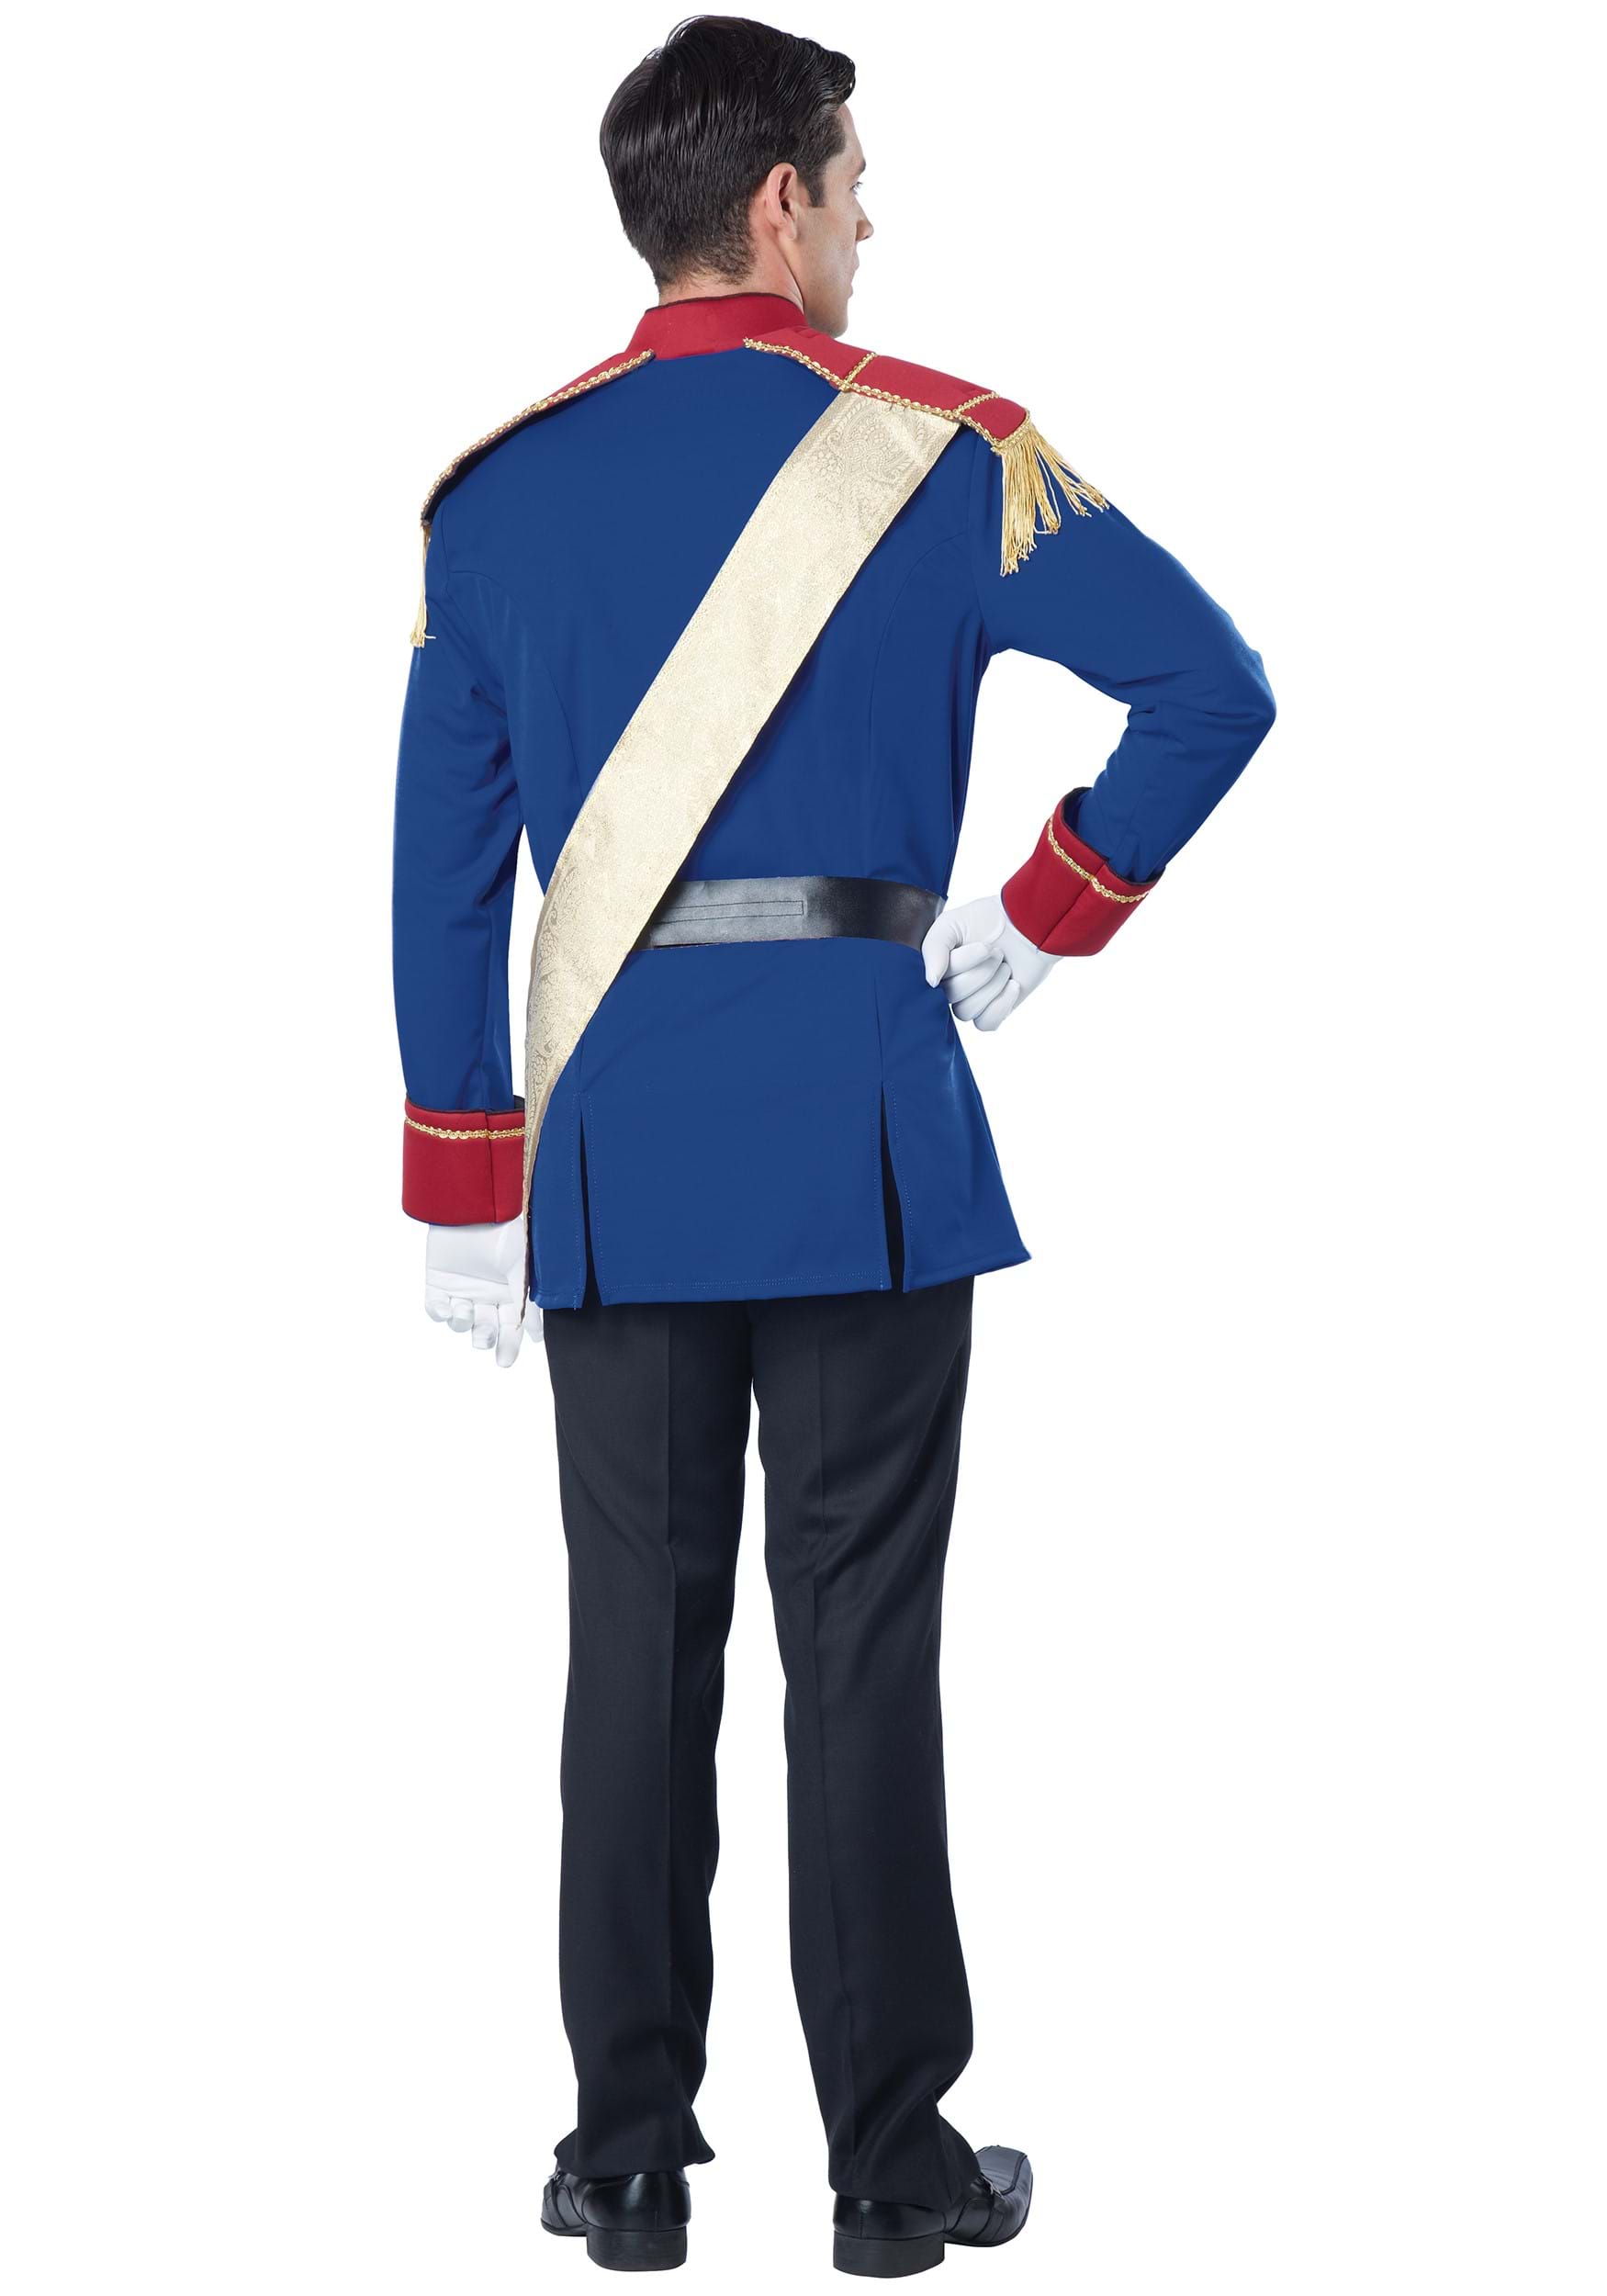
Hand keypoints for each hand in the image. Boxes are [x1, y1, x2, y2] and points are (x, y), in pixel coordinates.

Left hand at [425, 1217, 541, 1367]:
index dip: (509, 1345)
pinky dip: (439, 1313)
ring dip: (462, 1323)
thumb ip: (528, 1302)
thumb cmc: (505, 1232)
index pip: (511, 1327)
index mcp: (510, 1292)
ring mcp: (462, 1288)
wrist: (475, 1206)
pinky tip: (446, 1307)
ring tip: (465, 1310)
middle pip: (485, 1329)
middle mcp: (487, 1293)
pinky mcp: (438, 1281)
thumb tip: (537, 1336)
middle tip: (483, 1337)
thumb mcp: (523, 1268)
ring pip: (460, 1323)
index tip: (504, 1361)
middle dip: (484, 1337)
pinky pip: (435, 1308)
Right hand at [921, 892, 1059, 1029]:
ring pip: (966, 1012)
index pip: (936, 981)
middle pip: (952, 996)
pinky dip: (1001, 1005)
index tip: (984, 945)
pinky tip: (1014, 985)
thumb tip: (930, 982)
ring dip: (992, 986)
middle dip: (982, 972)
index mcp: (935, 967)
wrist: (1026, 924)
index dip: (963, 964)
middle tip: (998, 952)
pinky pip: (986, 1024)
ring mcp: (971, 1001)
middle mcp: (948, 987)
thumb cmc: (987, 920)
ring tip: (1006, 967)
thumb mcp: (951, 924)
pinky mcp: (992, 1011)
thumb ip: (933, 949)